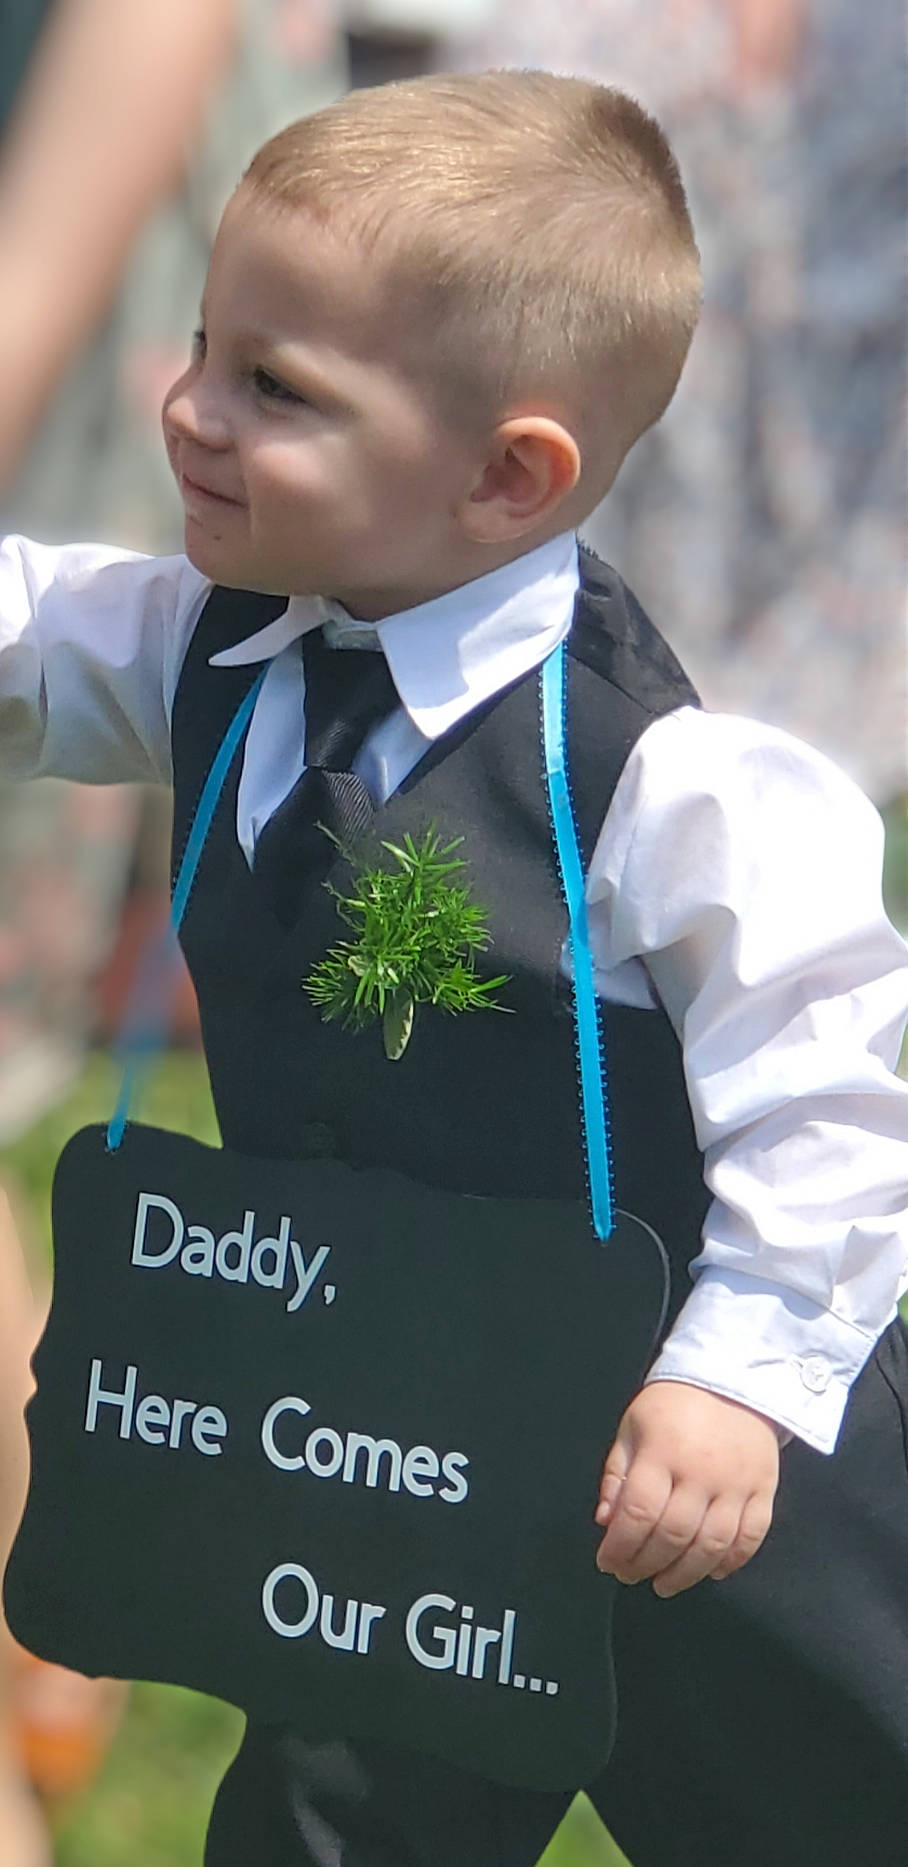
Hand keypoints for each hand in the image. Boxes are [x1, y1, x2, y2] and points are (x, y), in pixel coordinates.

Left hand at [594, 1381, 779, 1597]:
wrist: (732, 1376)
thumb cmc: (674, 1404)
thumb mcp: (633, 1426)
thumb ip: (617, 1474)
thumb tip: (606, 1521)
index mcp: (662, 1452)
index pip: (638, 1513)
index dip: (619, 1547)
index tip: (607, 1562)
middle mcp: (701, 1471)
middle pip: (673, 1535)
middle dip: (646, 1564)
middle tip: (631, 1575)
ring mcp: (737, 1483)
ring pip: (712, 1545)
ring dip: (685, 1574)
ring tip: (665, 1583)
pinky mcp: (764, 1489)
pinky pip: (751, 1537)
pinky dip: (732, 1562)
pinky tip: (712, 1571)